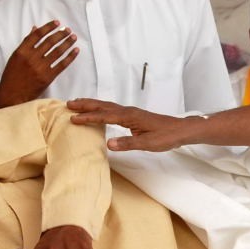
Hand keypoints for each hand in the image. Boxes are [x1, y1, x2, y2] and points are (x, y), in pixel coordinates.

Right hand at [0, 21, 78, 109]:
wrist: (12, 96)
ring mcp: (40, 68)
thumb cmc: (12, 77)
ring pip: (57, 51)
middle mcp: (31, 58)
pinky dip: (70, 57)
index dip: (48, 27)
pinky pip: (62, 64)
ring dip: (67, 43)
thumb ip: (26, 43)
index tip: (56, 22)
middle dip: (61, 34)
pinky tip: (76, 51)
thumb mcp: (15, 58)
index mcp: (21, 51)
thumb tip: (35, 29)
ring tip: (73, 37)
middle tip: (68, 30)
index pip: (37, 35)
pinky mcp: (48, 77)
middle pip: (49, 42)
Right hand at [68, 98, 197, 151]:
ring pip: (107, 106)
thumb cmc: (166, 136)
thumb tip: (109, 144)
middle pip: (103, 106)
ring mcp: (131, 113)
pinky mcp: (133, 116)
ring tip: (78, 104)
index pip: (104, 116)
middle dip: (85, 105)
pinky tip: (99, 113)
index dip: (88, 117)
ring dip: (92, 105)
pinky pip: (113, 110)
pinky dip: (101, 109)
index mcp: (129, 117)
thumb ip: (128, 143)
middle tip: (68, 104)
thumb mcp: (148, 143)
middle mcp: (128, 112)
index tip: (73, 118)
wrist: (181, 130)